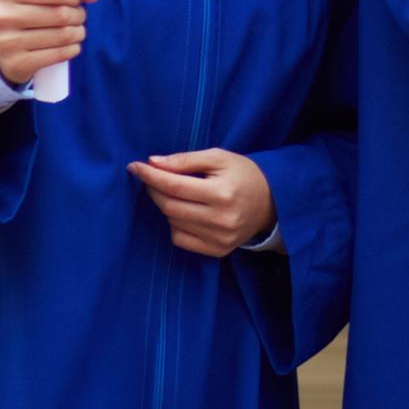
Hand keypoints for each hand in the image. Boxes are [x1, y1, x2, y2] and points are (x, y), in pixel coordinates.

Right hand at [0, 0, 94, 87]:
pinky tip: (71, 46)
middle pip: (61, 15)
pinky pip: (58, 55)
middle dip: (78, 15)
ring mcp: (7, 42)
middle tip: (78, 17)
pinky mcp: (16, 64)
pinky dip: (73, 49)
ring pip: (62, 35)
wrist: (2, 48)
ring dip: (78, 33)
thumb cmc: (31, 10)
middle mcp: (4, 16)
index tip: (75, 0)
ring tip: (76, 31)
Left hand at [130, 146, 276, 257]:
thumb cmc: (243, 174)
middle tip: (152, 177)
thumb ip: (186, 159)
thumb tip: (153, 163)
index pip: (174, 186)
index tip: (135, 166)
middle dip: (155, 190)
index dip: (151, 176)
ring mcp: (219, 239)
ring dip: (166, 206)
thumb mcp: (219, 158)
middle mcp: (220, 219)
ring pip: (173, 223)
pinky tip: (186, 212)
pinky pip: (181, 239)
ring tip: (175, 193)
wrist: (272, 201)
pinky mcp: (217, 251)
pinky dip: (176, 224)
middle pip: (170, 207)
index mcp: (222, 193)